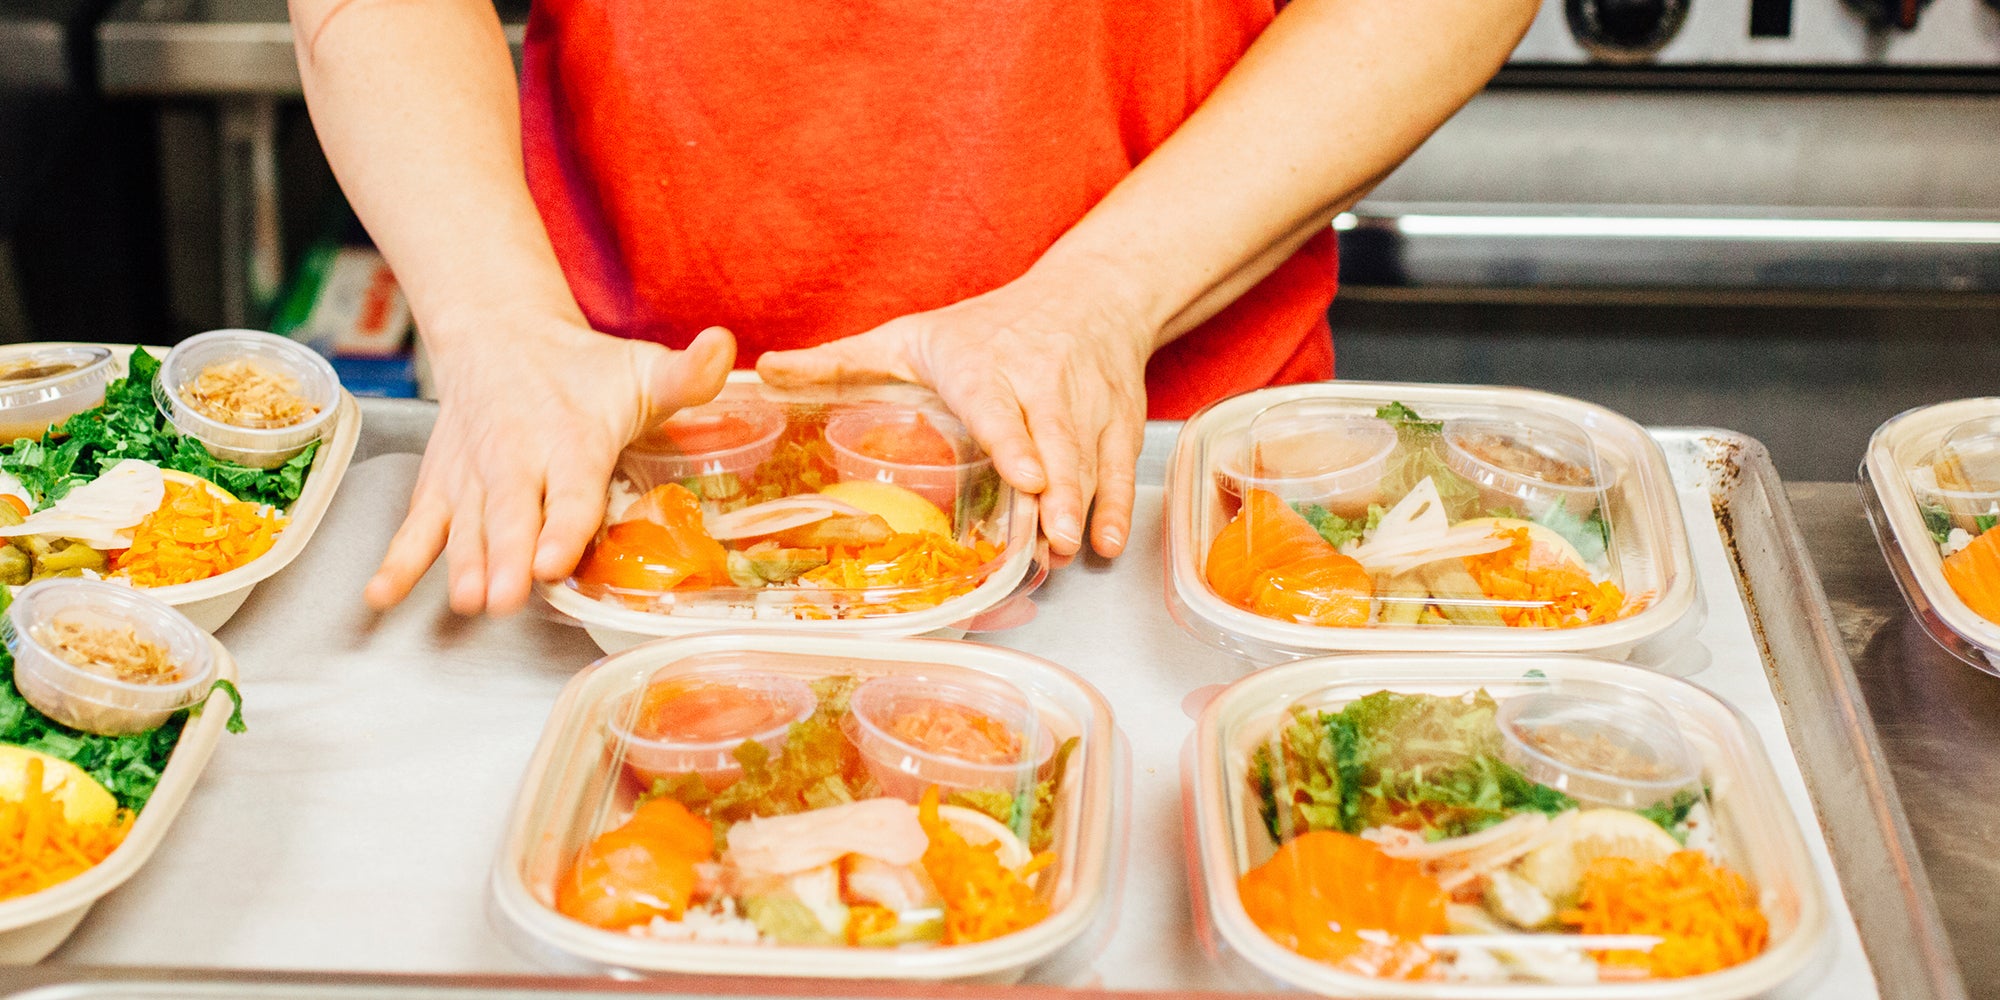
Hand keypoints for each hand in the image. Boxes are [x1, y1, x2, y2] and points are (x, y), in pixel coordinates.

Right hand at [367, 319, 734, 614]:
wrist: (498, 334)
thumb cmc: (582, 368)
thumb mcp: (640, 368)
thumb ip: (687, 374)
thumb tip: (722, 347)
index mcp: (571, 440)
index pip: (570, 490)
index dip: (562, 526)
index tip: (552, 562)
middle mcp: (516, 460)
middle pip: (511, 515)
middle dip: (506, 558)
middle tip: (504, 598)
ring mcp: (473, 477)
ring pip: (465, 527)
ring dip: (463, 565)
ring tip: (467, 602)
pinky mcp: (442, 488)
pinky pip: (416, 525)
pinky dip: (397, 560)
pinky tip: (382, 595)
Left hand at [757, 267, 1154, 558]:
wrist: (1094, 292)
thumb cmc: (988, 324)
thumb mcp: (910, 335)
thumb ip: (842, 361)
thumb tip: (765, 371)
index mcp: (981, 362)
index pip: (997, 405)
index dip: (1012, 440)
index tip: (1022, 476)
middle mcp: (1040, 381)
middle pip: (1052, 439)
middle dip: (1054, 492)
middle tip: (1046, 542)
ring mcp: (1085, 403)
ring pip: (1087, 458)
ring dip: (1081, 508)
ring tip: (1063, 553)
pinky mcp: (1118, 419)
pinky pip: (1120, 466)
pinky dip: (1117, 505)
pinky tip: (1105, 543)